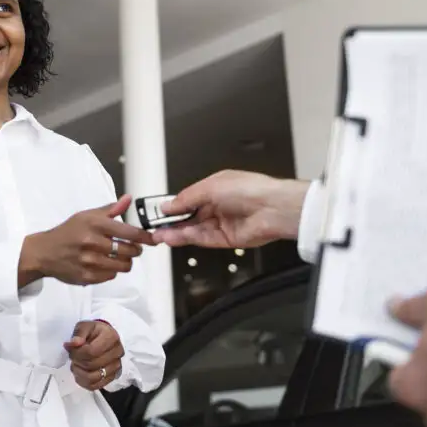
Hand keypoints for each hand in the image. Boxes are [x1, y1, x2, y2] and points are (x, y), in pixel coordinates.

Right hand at [20, 195, 152, 285]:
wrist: (44, 252)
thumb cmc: (68, 232)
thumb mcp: (86, 215)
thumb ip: (110, 209)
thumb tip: (128, 199)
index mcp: (94, 224)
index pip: (129, 232)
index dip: (145, 237)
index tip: (153, 239)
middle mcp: (92, 242)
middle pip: (130, 251)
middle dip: (135, 250)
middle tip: (132, 248)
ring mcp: (89, 261)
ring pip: (123, 266)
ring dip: (125, 262)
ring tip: (119, 256)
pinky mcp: (87, 277)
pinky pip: (111, 275)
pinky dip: (112, 270)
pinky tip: (104, 264)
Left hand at [65, 320, 123, 390]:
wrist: (102, 337)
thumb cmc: (92, 332)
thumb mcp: (84, 326)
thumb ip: (78, 334)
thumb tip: (74, 343)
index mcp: (111, 337)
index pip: (92, 351)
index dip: (77, 353)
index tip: (70, 348)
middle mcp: (117, 352)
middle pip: (92, 365)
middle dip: (77, 361)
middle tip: (72, 356)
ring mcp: (116, 366)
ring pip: (93, 378)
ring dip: (79, 373)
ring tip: (75, 365)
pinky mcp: (112, 377)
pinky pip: (95, 386)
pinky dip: (83, 382)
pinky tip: (79, 374)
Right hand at [151, 170, 308, 248]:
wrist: (273, 208)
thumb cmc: (251, 189)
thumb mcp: (210, 187)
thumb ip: (186, 198)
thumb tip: (169, 205)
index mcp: (215, 189)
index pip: (187, 199)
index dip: (172, 206)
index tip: (156, 211)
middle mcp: (218, 206)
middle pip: (188, 217)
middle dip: (171, 222)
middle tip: (153, 226)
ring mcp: (222, 223)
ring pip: (193, 230)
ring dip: (176, 233)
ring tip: (159, 235)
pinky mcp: (227, 239)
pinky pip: (203, 239)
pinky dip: (188, 238)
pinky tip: (175, 237)